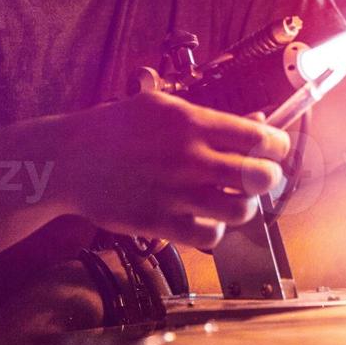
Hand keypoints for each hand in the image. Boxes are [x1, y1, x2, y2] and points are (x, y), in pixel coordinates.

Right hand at [54, 90, 289, 249]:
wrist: (68, 159)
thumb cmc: (119, 128)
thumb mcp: (164, 108)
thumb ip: (214, 117)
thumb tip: (261, 119)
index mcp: (193, 123)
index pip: (262, 138)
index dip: (277, 147)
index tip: (273, 151)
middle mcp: (189, 158)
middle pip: (260, 177)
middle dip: (267, 178)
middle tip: (256, 177)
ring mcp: (175, 193)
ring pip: (241, 210)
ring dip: (242, 205)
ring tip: (230, 198)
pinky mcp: (159, 223)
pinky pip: (209, 236)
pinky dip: (213, 230)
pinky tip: (203, 218)